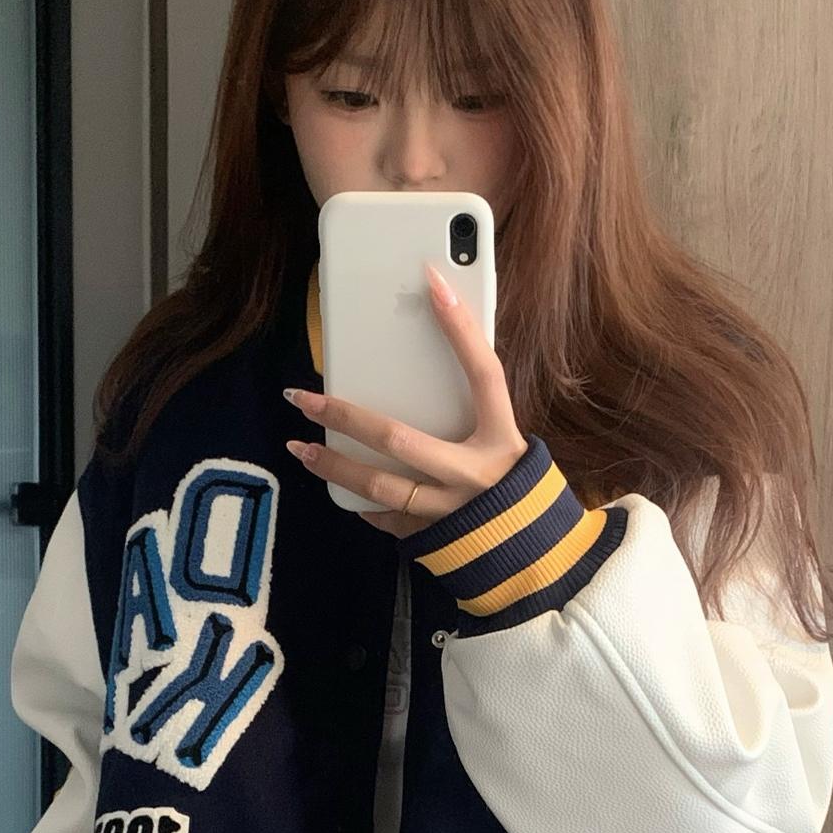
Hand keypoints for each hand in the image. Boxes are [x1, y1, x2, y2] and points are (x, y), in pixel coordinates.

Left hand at [281, 260, 529, 539]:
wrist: (531, 550)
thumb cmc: (515, 483)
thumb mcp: (504, 437)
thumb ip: (475, 402)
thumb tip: (438, 340)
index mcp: (501, 438)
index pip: (484, 374)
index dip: (461, 329)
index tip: (432, 281)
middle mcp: (474, 475)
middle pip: (398, 439)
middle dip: (345, 417)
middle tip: (303, 399)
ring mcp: (450, 511)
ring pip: (380, 487)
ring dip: (334, 467)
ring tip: (301, 448)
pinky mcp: (434, 537)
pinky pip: (388, 518)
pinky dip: (362, 503)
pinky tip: (339, 488)